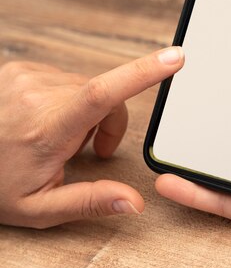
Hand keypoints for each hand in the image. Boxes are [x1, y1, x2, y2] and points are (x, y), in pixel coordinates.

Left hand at [0, 47, 183, 228]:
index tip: (173, 58)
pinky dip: (66, 99)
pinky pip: (64, 79)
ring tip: (60, 137)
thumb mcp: (40, 209)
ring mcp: (26, 76)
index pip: (103, 95)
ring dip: (86, 111)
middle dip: (109, 123)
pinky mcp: (20, 68)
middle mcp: (37, 94)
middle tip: (90, 153)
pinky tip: (46, 120)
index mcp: (47, 130)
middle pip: (106, 96)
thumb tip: (135, 202)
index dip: (142, 73)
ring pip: (86, 86)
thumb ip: (90, 202)